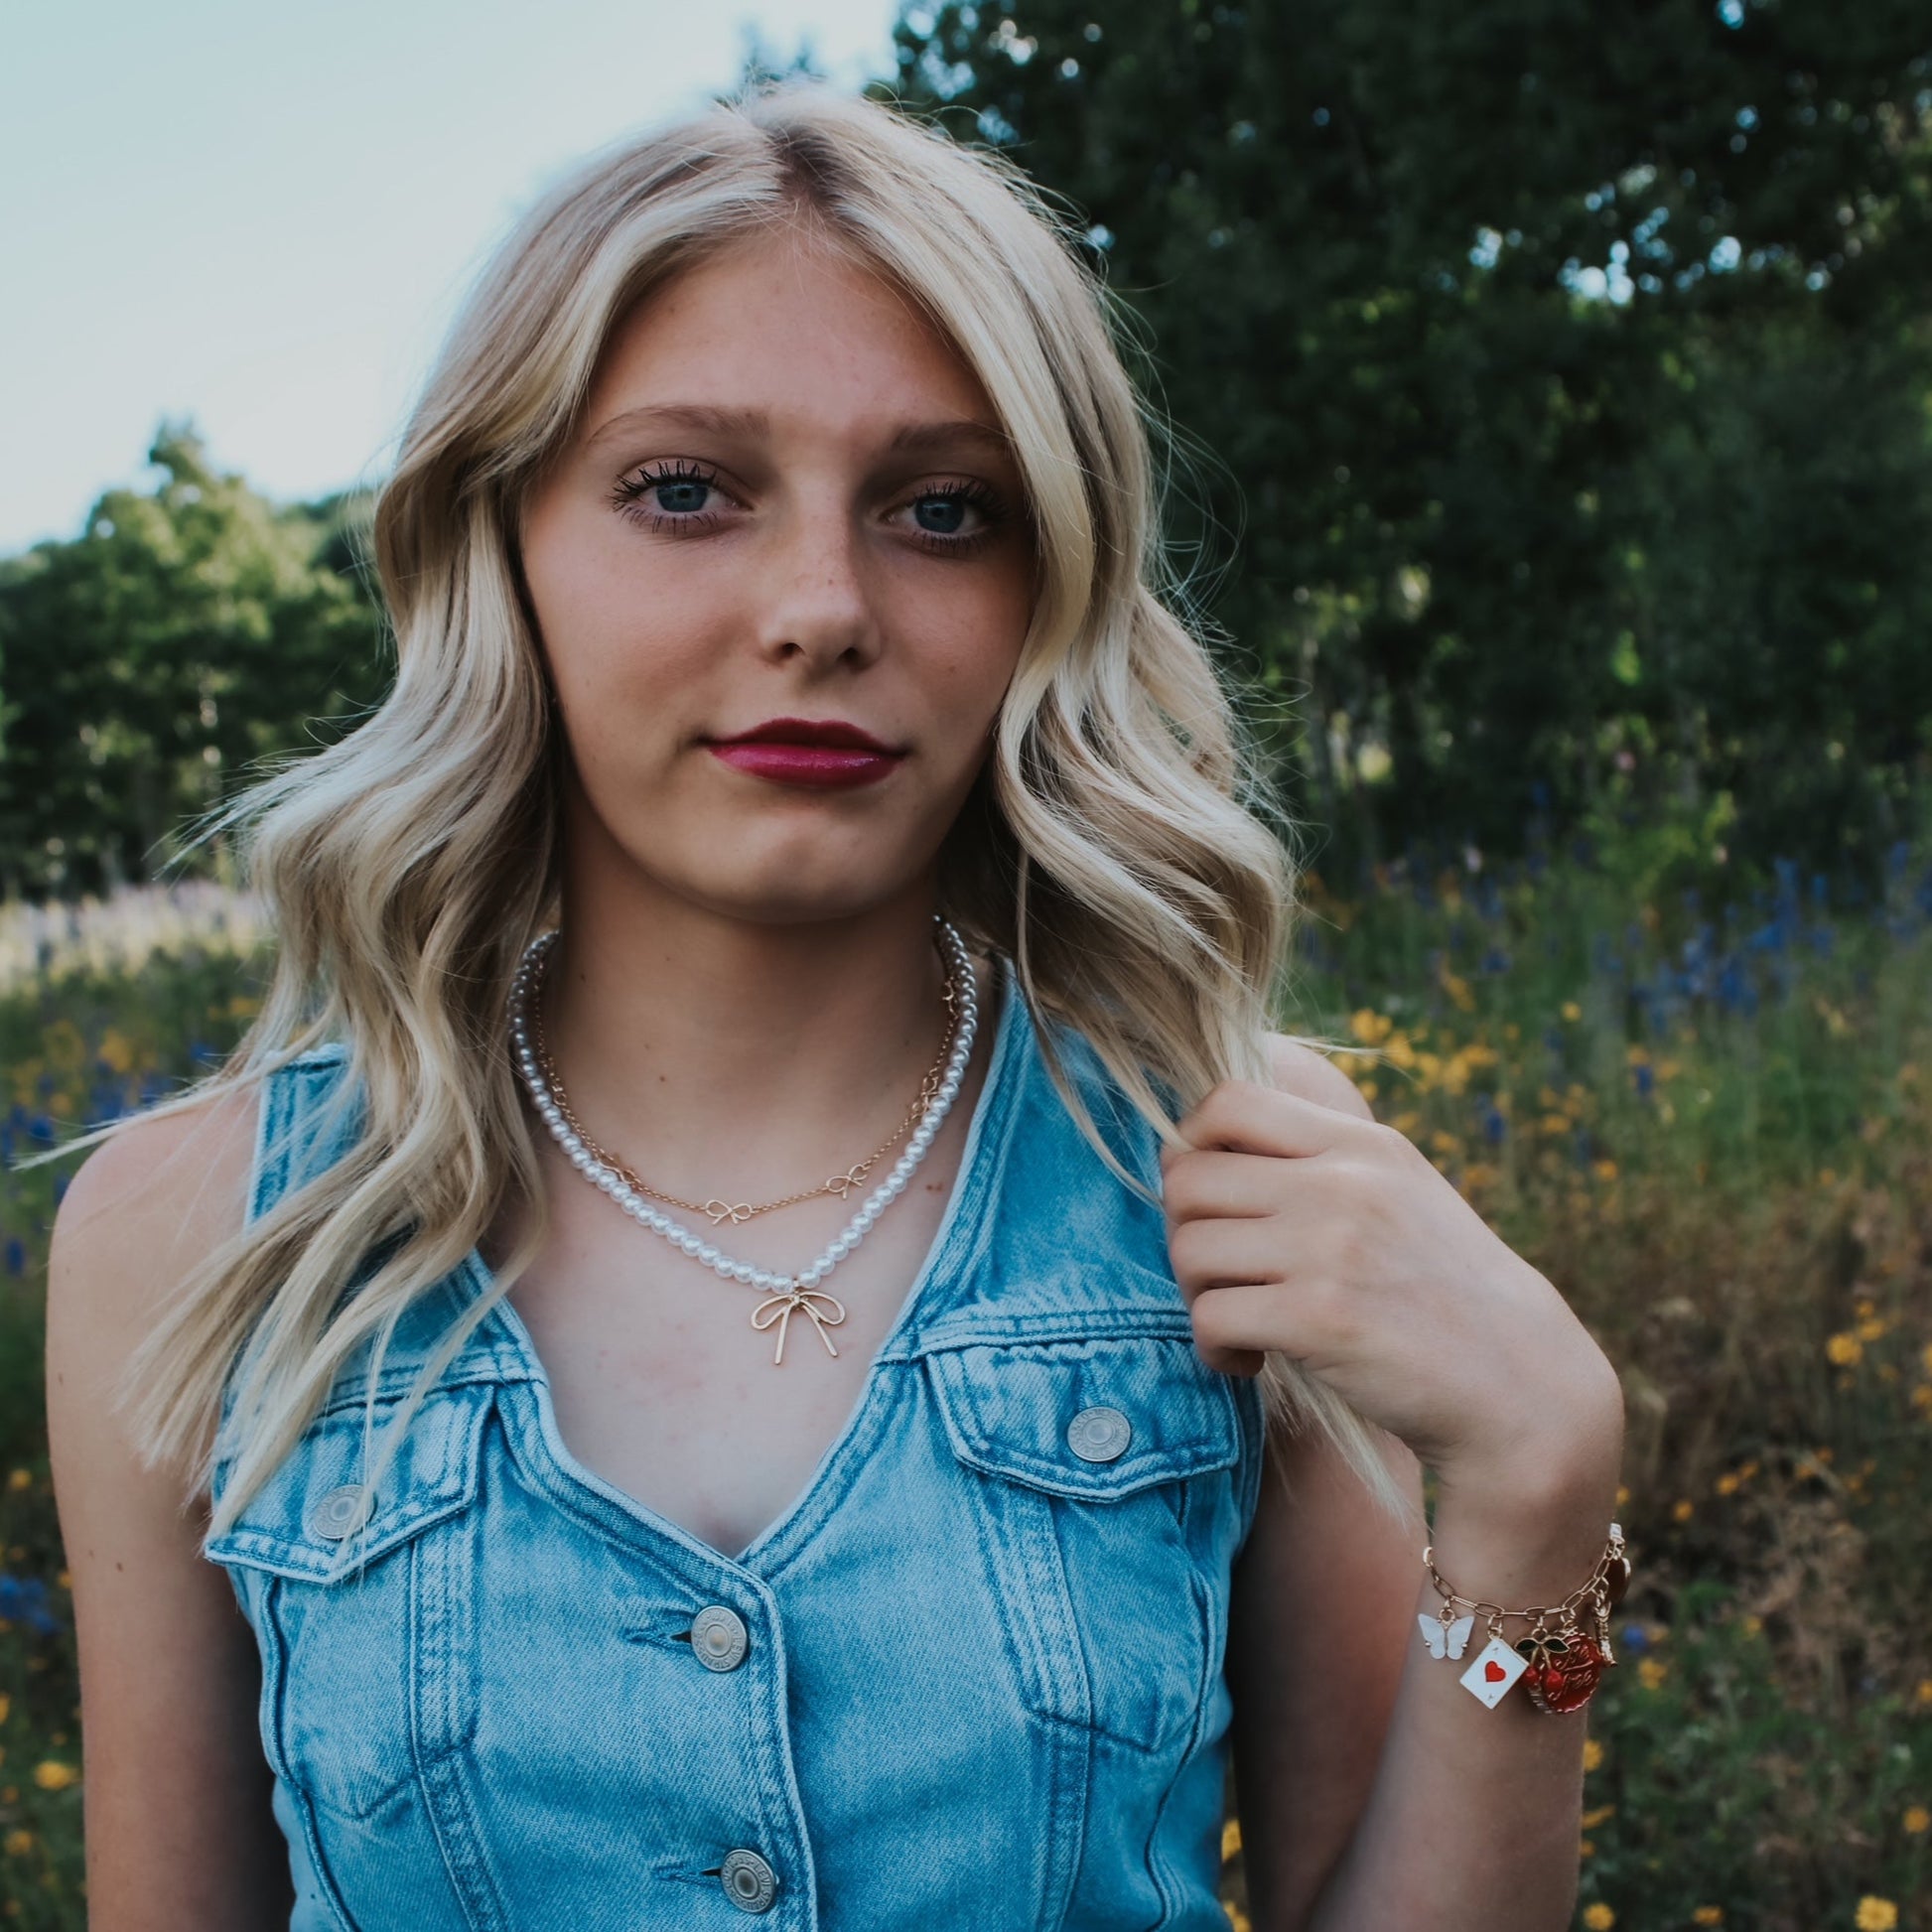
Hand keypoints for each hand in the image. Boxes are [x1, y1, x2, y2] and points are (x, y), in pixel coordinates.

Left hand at [1160, 1062, 1621, 1492]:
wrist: (1519, 1384)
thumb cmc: (1444, 1291)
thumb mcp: (1400, 1192)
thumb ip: (1322, 1161)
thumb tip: (1206, 1145)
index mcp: (1360, 1143)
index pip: (1226, 1102)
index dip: (1191, 1148)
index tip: (1211, 1201)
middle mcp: (1343, 1184)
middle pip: (1188, 1179)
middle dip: (1183, 1232)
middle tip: (1217, 1273)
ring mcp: (1329, 1249)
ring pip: (1189, 1249)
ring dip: (1195, 1295)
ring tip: (1237, 1321)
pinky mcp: (1317, 1319)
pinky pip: (1210, 1318)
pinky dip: (1213, 1348)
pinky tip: (1249, 1360)